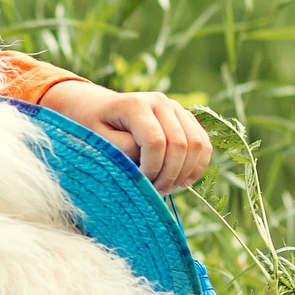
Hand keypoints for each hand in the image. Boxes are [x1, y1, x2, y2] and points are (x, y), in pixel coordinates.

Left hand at [40, 81, 211, 192]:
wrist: (95, 109)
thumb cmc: (91, 128)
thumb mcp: (97, 142)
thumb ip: (123, 152)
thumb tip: (150, 165)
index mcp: (135, 104)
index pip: (156, 142)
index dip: (151, 169)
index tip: (139, 184)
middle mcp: (160, 102)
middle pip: (181, 144)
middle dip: (169, 175)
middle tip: (153, 192)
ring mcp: (176, 108)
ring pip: (197, 144)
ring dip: (185, 172)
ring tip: (165, 187)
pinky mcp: (185, 118)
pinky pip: (203, 144)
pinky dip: (197, 166)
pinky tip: (181, 180)